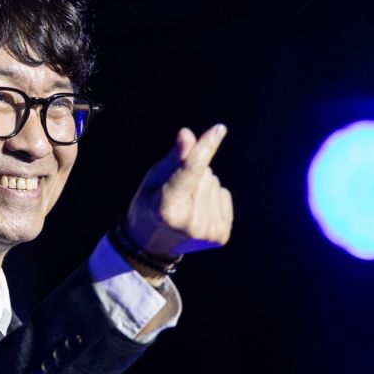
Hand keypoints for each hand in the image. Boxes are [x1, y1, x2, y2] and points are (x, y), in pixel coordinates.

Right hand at [123, 124, 233, 258]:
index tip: (219, 129)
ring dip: (203, 186)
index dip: (204, 148)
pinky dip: (213, 198)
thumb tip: (188, 134)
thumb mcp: (153, 179)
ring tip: (186, 203)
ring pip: (215, 184)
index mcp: (167, 209)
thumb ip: (174, 158)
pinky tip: (199, 211)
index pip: (191, 171)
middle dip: (194, 174)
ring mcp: (208, 233)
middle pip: (205, 174)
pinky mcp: (221, 236)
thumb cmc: (149, 204)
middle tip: (175, 192)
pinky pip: (224, 195)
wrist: (153, 244)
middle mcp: (191, 224)